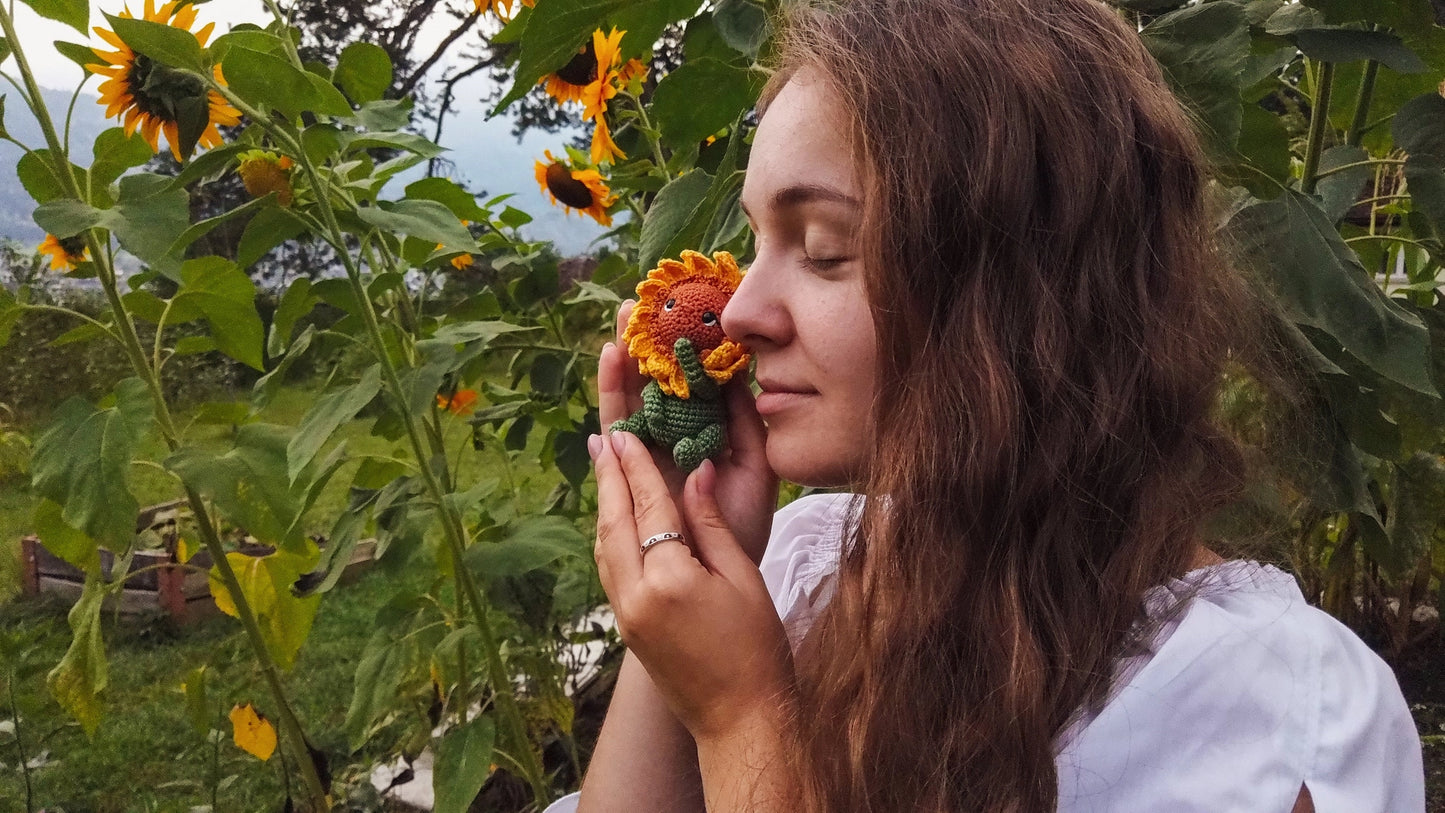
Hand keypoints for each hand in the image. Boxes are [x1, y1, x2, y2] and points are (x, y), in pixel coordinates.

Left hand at [590, 429, 794, 741]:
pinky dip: (609, 536)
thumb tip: (696, 472)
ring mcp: (626, 615)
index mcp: (669, 580)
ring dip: (603, 505)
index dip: (636, 467)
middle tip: (602, 437)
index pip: (649, 508)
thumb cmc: (756, 650)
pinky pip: (609, 569)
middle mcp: (635, 596)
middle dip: (608, 477)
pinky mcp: (626, 628)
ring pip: (604, 547)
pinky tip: (614, 519)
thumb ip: (712, 524)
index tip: (624, 433)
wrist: (740, 720)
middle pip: (613, 523)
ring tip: (603, 468)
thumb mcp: (743, 578)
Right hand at [599, 300, 777, 561]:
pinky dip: (613, 398)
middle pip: (650, 384)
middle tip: (637, 302)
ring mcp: (647, 456)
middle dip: (642, 344)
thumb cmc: (745, 523)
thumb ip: (745, 420)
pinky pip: (617, 430)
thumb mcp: (757, 464)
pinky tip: (610, 365)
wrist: (724, 574)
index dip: (678, 347)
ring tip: (620, 327)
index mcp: (701, 433)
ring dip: (623, 364)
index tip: (679, 308)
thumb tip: (733, 371)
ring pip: (629, 401)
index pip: (685, 381)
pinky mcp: (631, 474)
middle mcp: (669, 440)